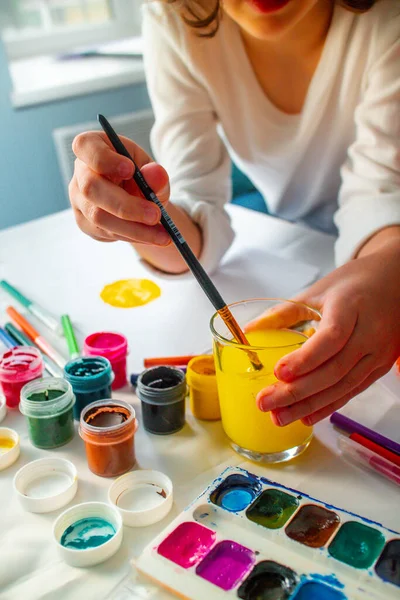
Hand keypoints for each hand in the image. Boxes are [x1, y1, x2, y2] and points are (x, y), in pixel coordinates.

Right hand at [69, 131, 170, 245]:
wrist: (138, 200)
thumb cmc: (141, 177)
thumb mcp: (153, 172)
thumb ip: (155, 174)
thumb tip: (157, 174)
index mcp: (93, 147)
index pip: (85, 147)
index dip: (104, 159)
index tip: (130, 170)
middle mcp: (80, 173)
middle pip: (91, 188)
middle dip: (126, 205)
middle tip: (156, 215)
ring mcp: (78, 200)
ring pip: (99, 217)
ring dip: (134, 229)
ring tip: (163, 235)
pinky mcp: (85, 222)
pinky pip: (106, 232)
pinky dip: (132, 236)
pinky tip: (152, 236)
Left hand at [252, 240, 399, 426]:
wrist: (393, 283)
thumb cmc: (353, 284)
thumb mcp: (317, 291)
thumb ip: (283, 312)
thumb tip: (249, 331)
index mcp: (350, 307)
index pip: (331, 337)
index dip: (305, 359)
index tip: (278, 372)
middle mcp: (369, 333)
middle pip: (334, 369)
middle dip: (297, 391)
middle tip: (266, 402)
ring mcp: (377, 353)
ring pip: (343, 386)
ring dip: (309, 405)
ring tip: (279, 417)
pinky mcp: (379, 367)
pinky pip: (353, 391)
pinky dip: (329, 406)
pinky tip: (306, 417)